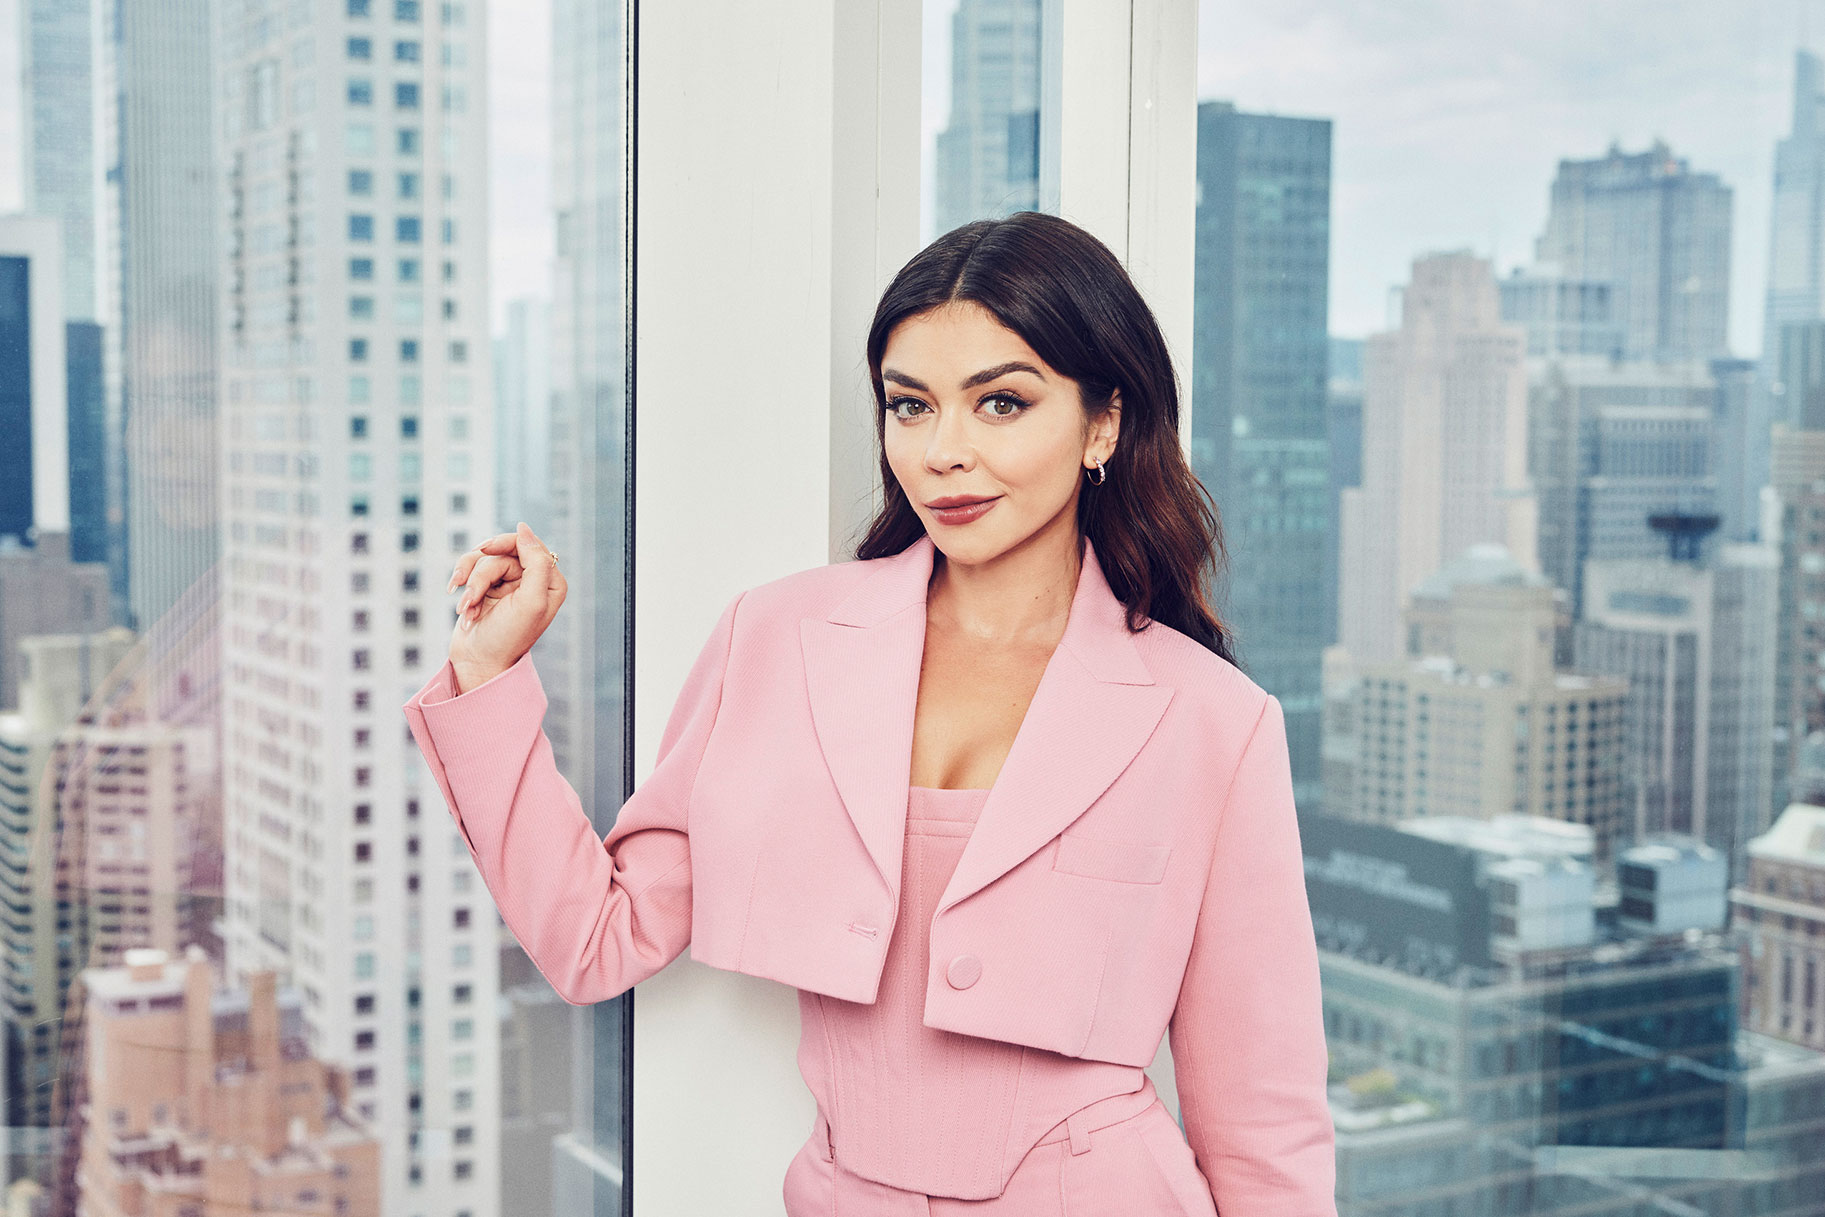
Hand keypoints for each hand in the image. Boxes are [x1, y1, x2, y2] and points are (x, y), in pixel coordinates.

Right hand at [445, 522, 566, 689]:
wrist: (478, 663)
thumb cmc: (508, 637)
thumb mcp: (530, 601)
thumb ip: (535, 562)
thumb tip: (522, 527)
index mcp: (551, 583)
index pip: (530, 545)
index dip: (506, 543)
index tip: (486, 549)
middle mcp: (532, 580)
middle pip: (502, 551)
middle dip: (482, 572)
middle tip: (466, 585)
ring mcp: (508, 583)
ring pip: (482, 559)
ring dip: (470, 584)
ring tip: (467, 609)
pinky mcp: (486, 587)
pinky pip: (470, 568)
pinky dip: (463, 585)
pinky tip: (461, 606)